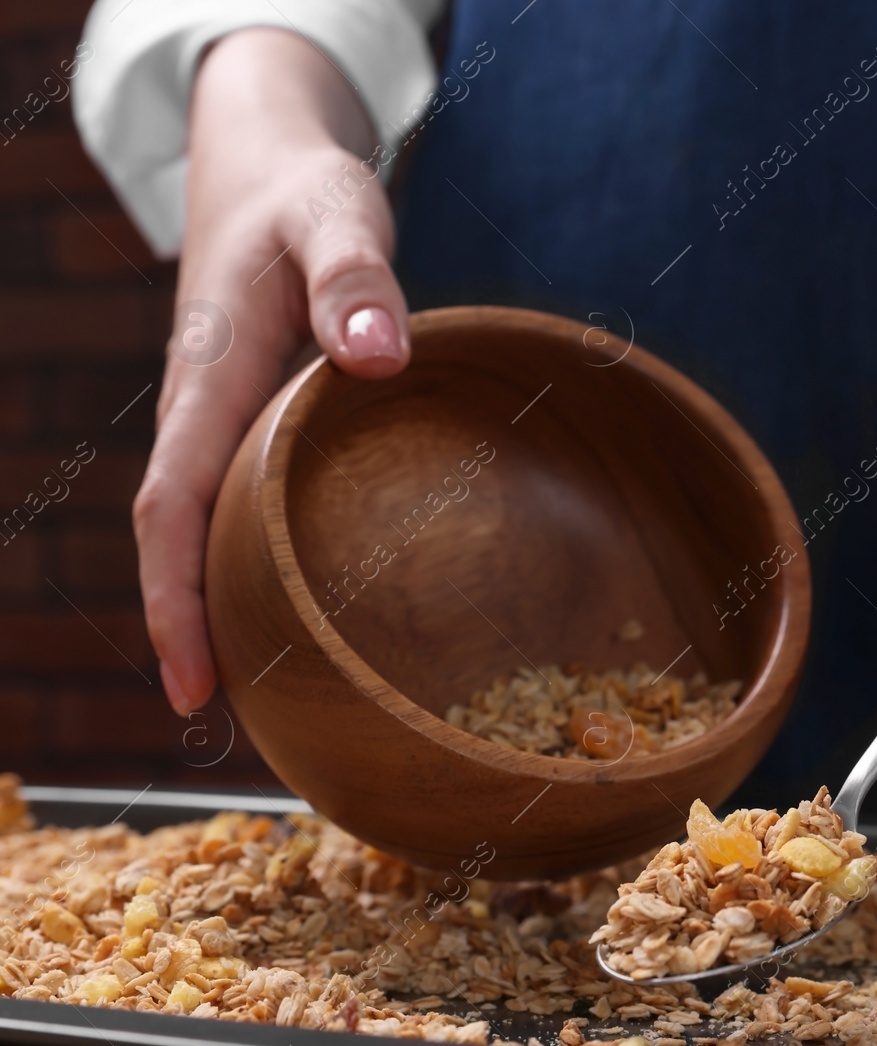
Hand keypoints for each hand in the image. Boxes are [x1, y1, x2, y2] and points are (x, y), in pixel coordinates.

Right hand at [137, 29, 410, 713]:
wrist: (267, 156)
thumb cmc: (304, 188)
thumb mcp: (334, 214)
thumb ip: (354, 280)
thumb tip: (375, 359)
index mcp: (208, 378)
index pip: (170, 509)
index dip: (173, 601)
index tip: (192, 686)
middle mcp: (206, 409)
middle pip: (182, 539)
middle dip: (199, 631)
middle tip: (244, 727)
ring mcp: (227, 415)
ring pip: (211, 524)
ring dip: (229, 600)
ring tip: (277, 689)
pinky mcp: (257, 411)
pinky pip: (244, 496)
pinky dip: (261, 551)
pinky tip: (308, 591)